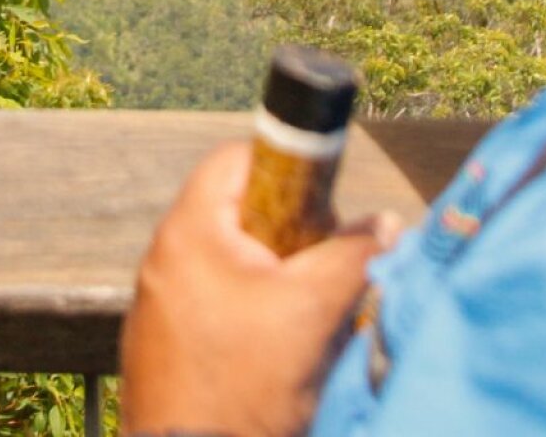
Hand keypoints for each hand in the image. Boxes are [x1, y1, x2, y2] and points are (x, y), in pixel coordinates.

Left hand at [121, 142, 401, 436]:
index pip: (240, 158)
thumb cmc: (242, 386)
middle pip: (242, 215)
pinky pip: (219, 308)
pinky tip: (274, 359)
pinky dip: (253, 321)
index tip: (324, 208)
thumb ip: (353, 255)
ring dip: (279, 288)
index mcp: (189, 231)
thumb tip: (385, 224)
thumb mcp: (312, 311)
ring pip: (236, 267)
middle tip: (318, 278)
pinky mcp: (166, 343)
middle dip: (293, 241)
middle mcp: (165, 258)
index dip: (290, 170)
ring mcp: (160, 303)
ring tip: (301, 328)